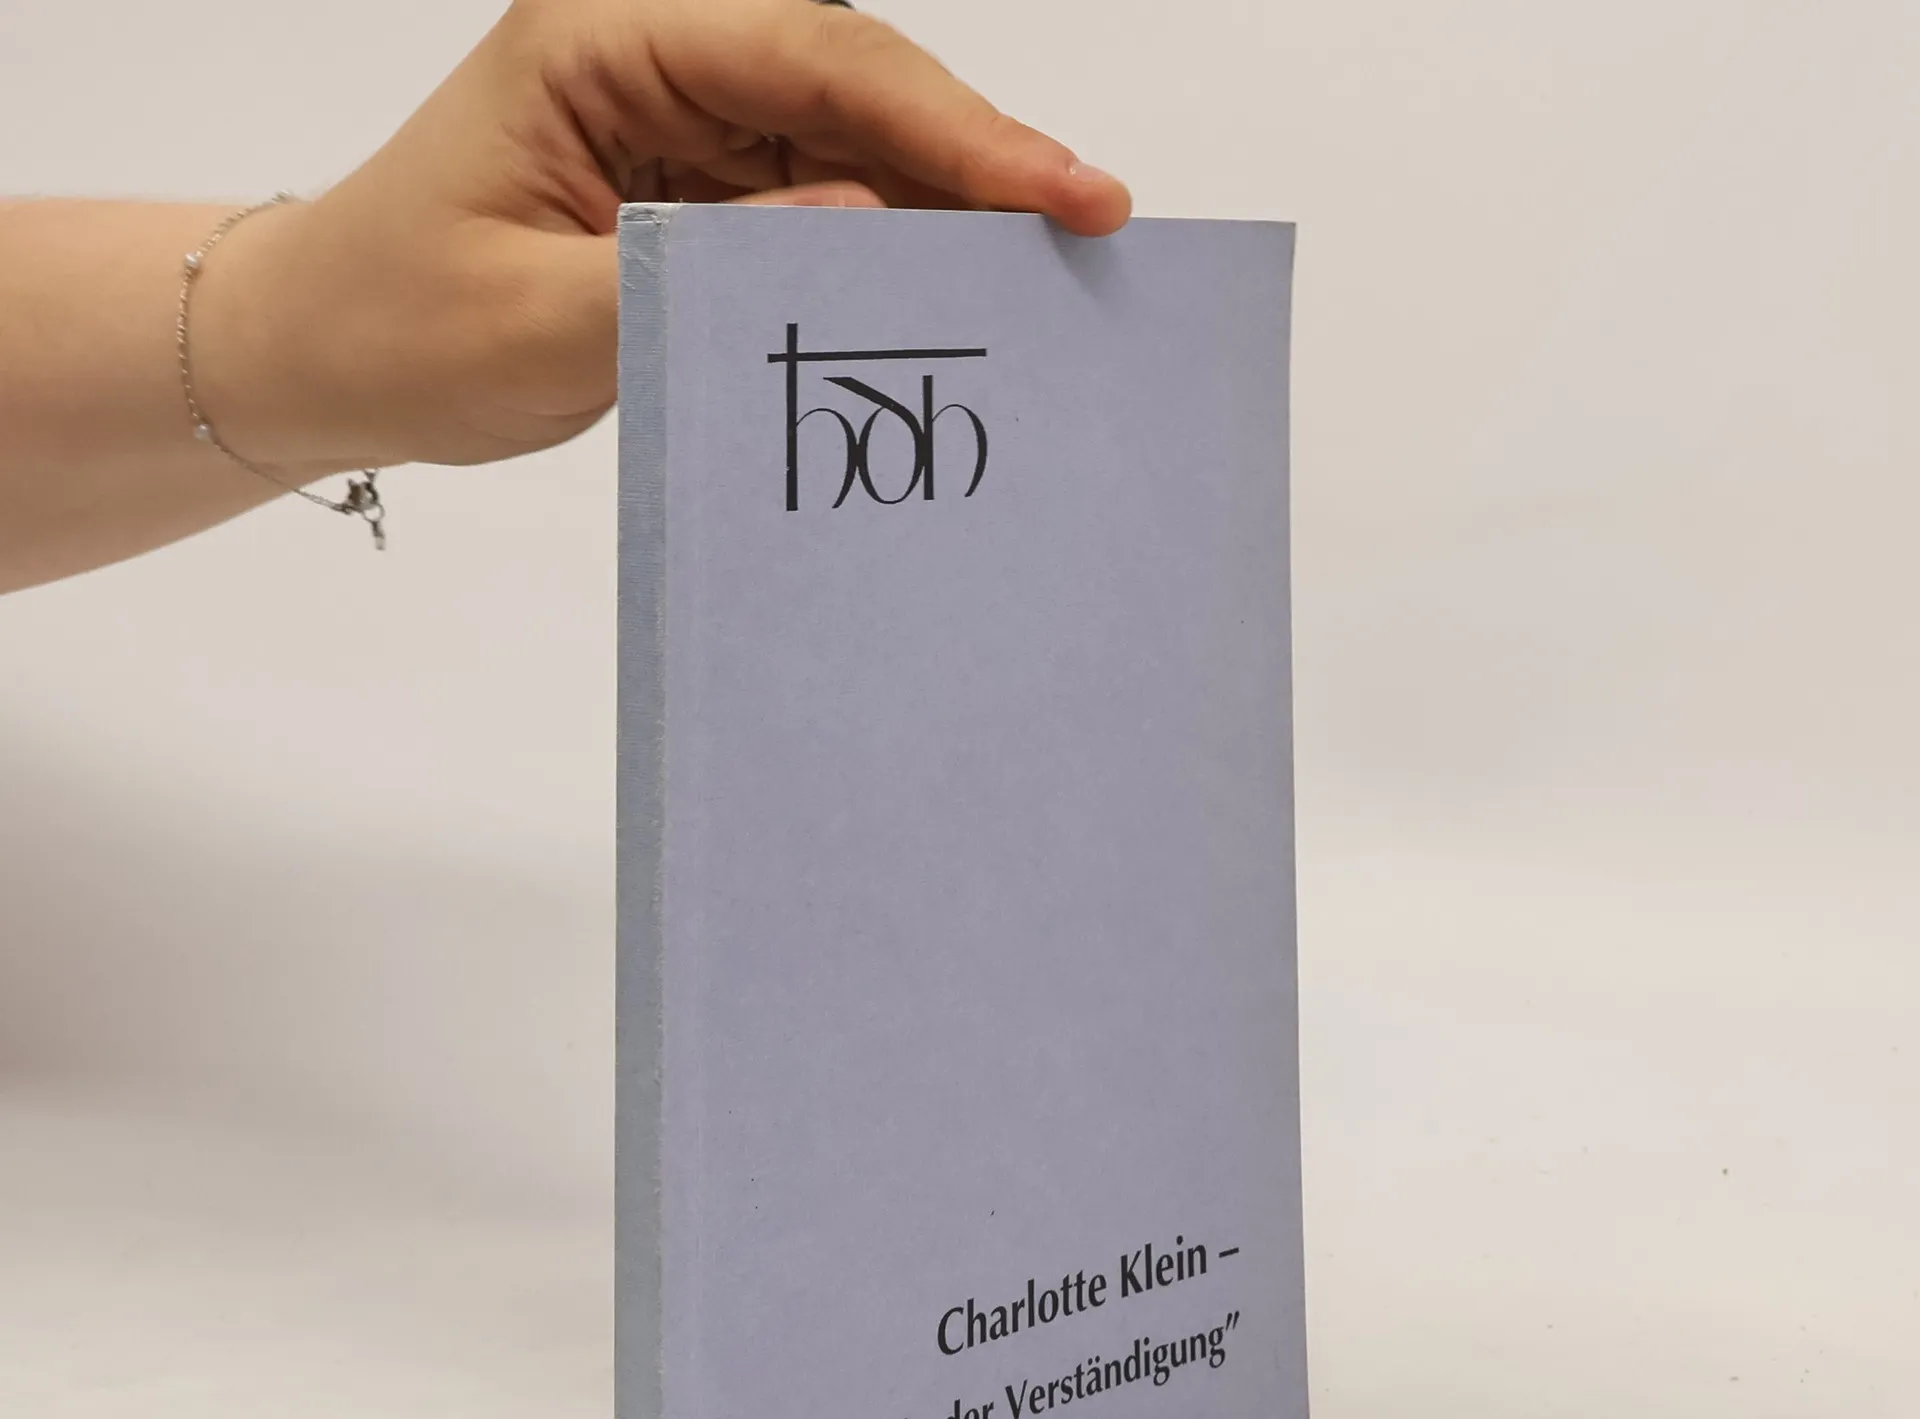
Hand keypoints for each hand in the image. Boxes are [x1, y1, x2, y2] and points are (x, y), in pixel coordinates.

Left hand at [198, 0, 1130, 473]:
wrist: (327, 352)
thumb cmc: (398, 325)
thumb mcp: (543, 319)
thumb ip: (701, 277)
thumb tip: (867, 233)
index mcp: (602, 39)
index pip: (814, 58)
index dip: (950, 124)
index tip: (1058, 190)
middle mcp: (657, 55)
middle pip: (857, 83)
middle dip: (974, 159)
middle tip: (1088, 232)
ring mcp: (682, 117)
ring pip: (855, 139)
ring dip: (945, 207)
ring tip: (1041, 279)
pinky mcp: (696, 185)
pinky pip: (822, 201)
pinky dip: (889, 247)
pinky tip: (949, 293)